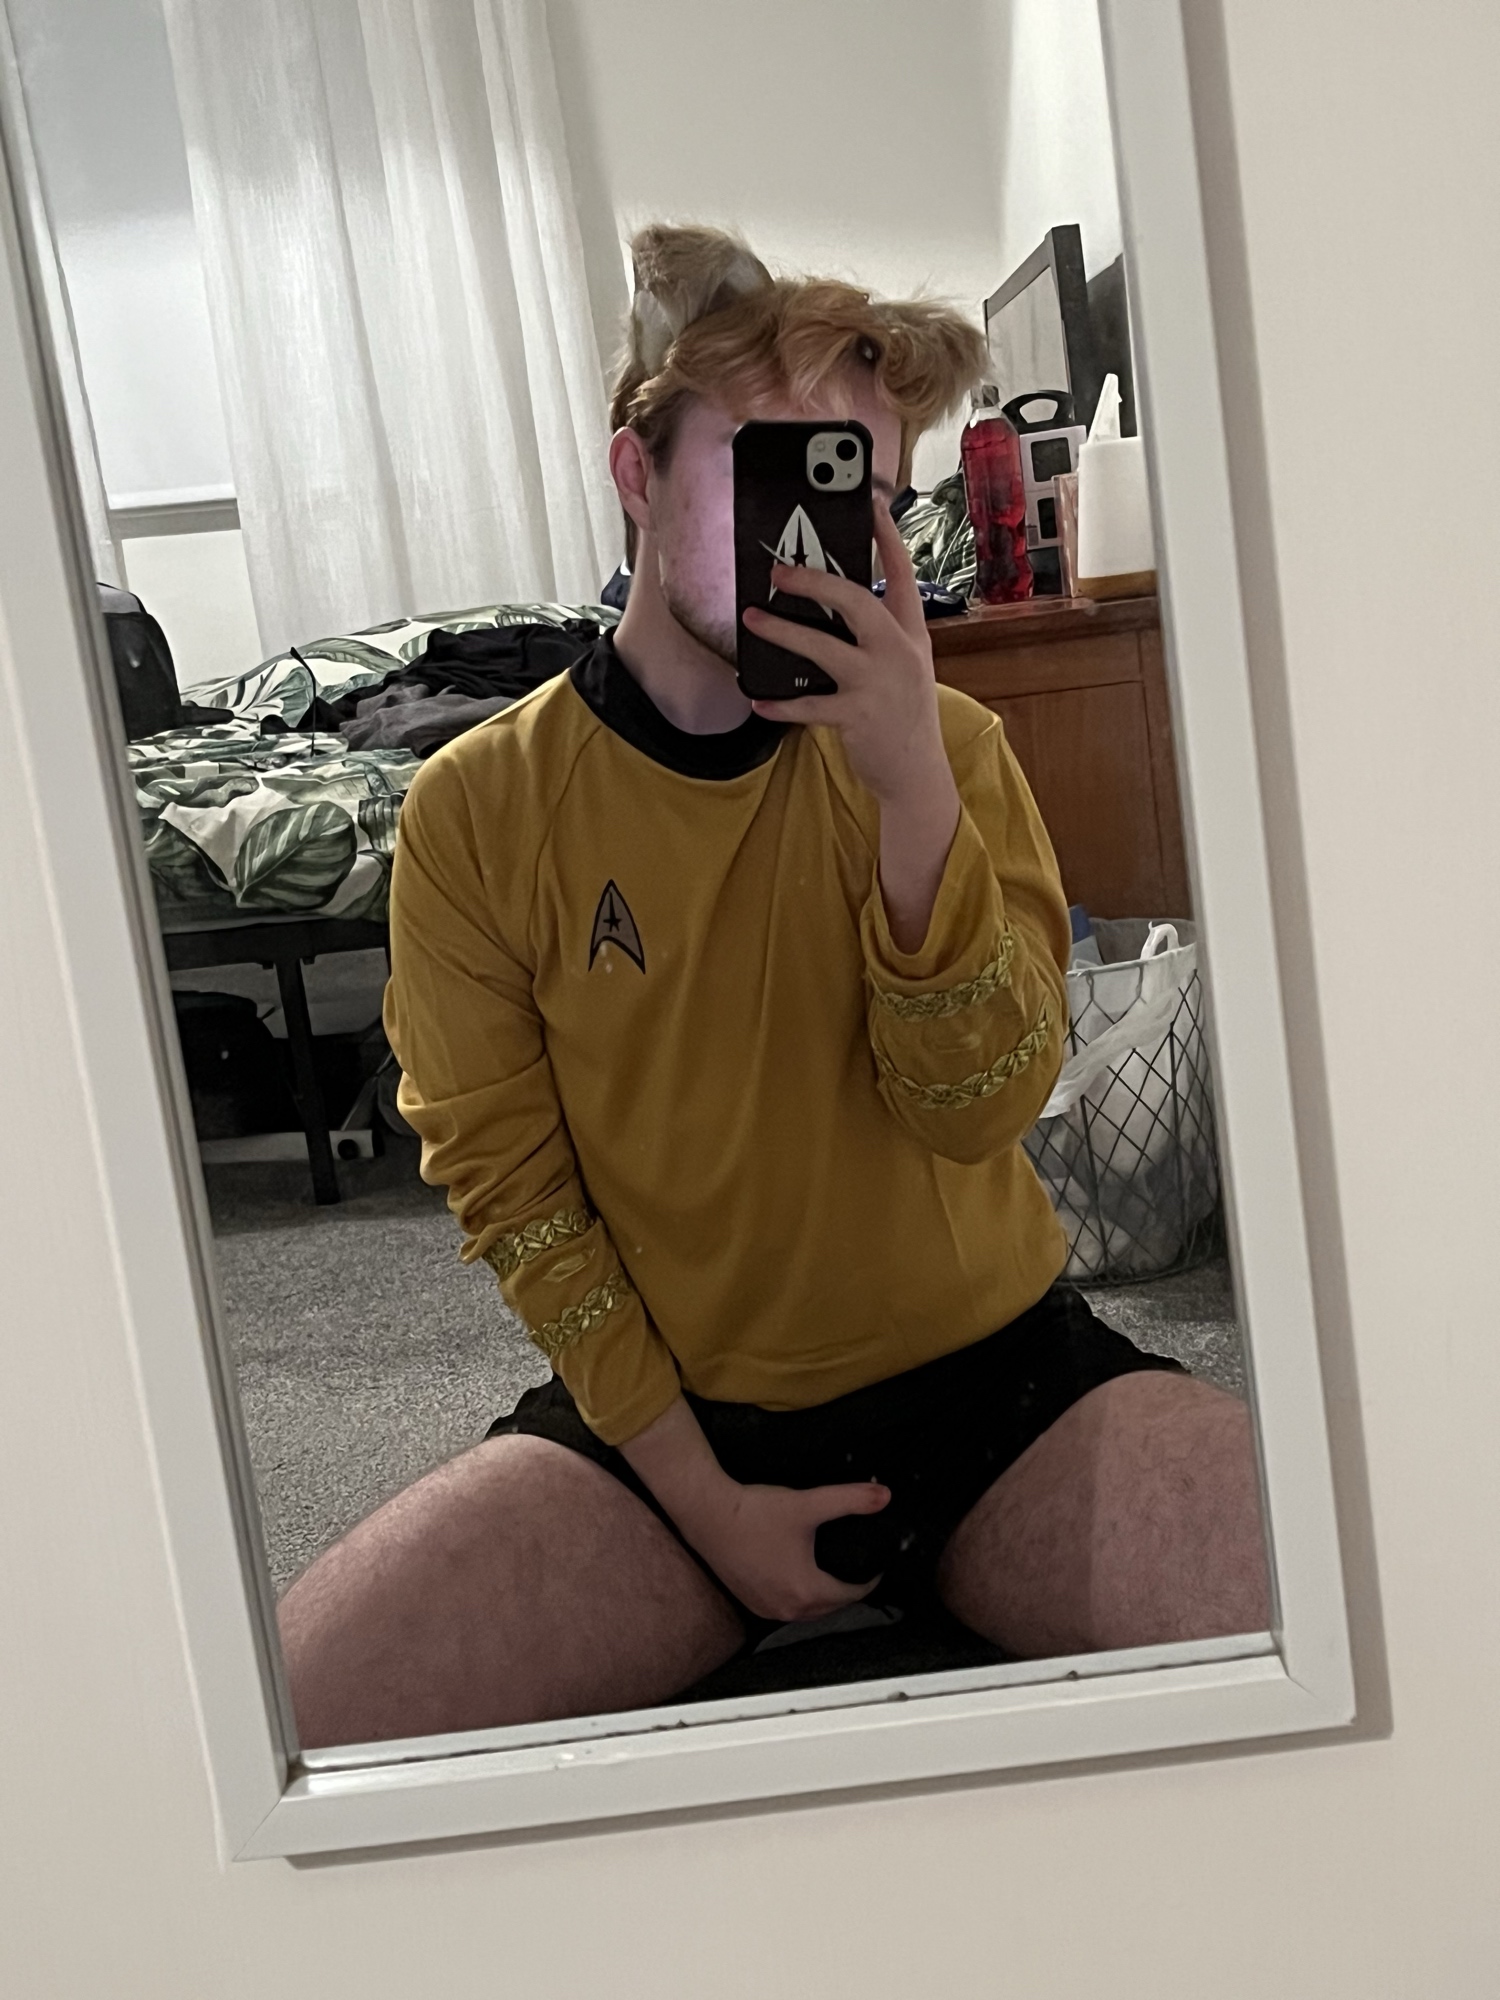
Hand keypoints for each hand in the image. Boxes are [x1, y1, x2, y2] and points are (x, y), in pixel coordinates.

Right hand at [685, 1476, 892, 1622]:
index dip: (870, 1578)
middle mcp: (787, 1608)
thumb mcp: (808, 1503)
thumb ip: (849, 1500)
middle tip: (857, 1565)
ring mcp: (766, 1608)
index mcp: (806, 1591)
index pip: (853, 1594)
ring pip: (809, 1610)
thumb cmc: (754, 1512)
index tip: (876, 1562)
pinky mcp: (750, 1601)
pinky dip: (799, 1596)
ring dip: (824, 1596)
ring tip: (833, 1571)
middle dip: (849, 1588)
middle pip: (832, 1606)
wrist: (708, 1514)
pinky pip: (786, 1607)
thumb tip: (884, 1496)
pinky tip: (799, 1576)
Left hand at [742, 499, 952, 809]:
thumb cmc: (903, 714)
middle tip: (779, 570)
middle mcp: (897, 651)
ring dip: (782, 631)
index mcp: (910, 633)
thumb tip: (829, 606)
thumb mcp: (904, 666)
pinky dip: (780, 704)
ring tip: (753, 620)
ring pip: (823, 647)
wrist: (917, 771)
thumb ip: (878, 636)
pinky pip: (808, 705)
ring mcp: (877, 683)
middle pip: (855, 600)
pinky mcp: (858, 716)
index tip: (869, 504)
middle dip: (814, 580)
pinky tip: (758, 700)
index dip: (885, 537)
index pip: (900, 574)